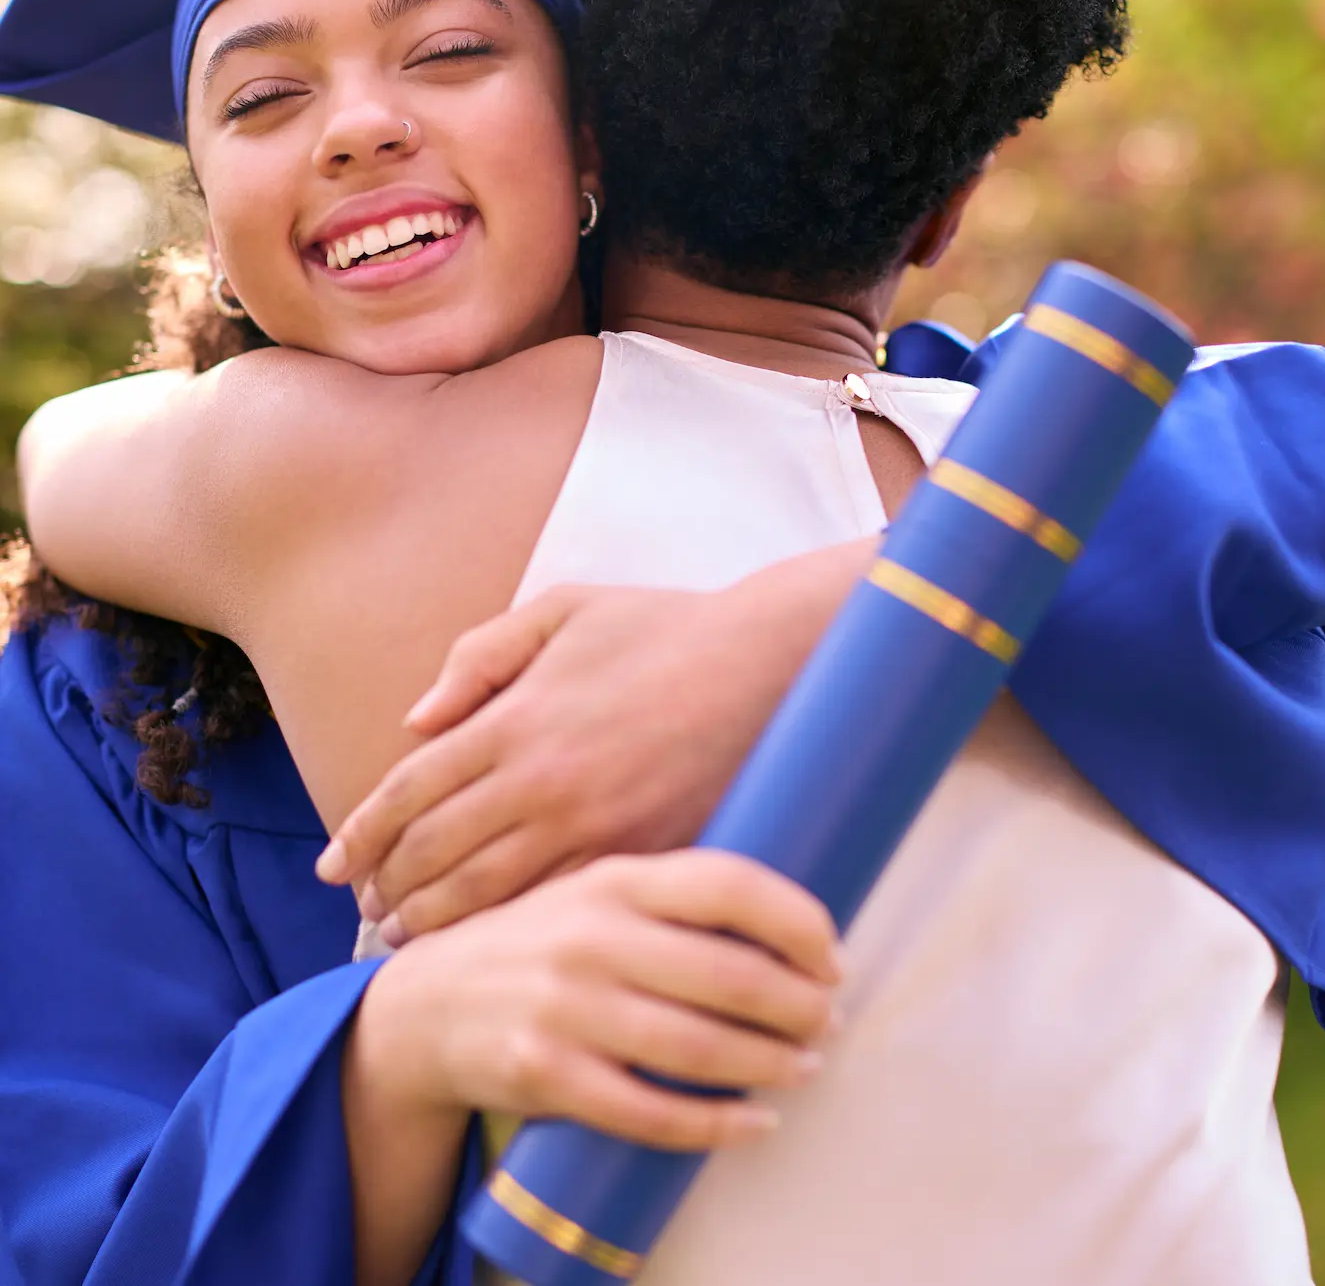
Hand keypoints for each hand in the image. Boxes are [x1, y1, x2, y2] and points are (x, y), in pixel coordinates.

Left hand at [320, 572, 847, 941]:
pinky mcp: (637, 854)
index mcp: (515, 717)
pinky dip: (509, 927)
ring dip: (434, 919)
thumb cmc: (663, 626)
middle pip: (434, 851)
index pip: (410, 789)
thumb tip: (417, 719)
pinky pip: (555, 904)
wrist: (765, 662)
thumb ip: (479, 657)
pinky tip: (489, 941)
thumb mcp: (562, 610)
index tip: (332, 868)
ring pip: (485, 892)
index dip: (362, 834)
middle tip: (365, 911)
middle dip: (388, 887)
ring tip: (405, 938)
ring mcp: (590, 823)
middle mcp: (540, 779)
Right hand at [353, 849, 840, 1150]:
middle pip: (728, 974)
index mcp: (614, 879)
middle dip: (799, 1006)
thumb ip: (670, 899)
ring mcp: (565, 1008)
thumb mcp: (592, 895)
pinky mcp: (545, 1076)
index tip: (832, 954)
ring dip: (771, 1063)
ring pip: (698, 1048)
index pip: (728, 884)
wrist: (425, 1006)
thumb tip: (788, 921)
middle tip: (829, 1020)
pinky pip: (650, 1112)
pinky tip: (755, 1124)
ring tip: (805, 1066)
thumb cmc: (539, 944)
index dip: (797, 921)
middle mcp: (591, 936)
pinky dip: (716, 1126)